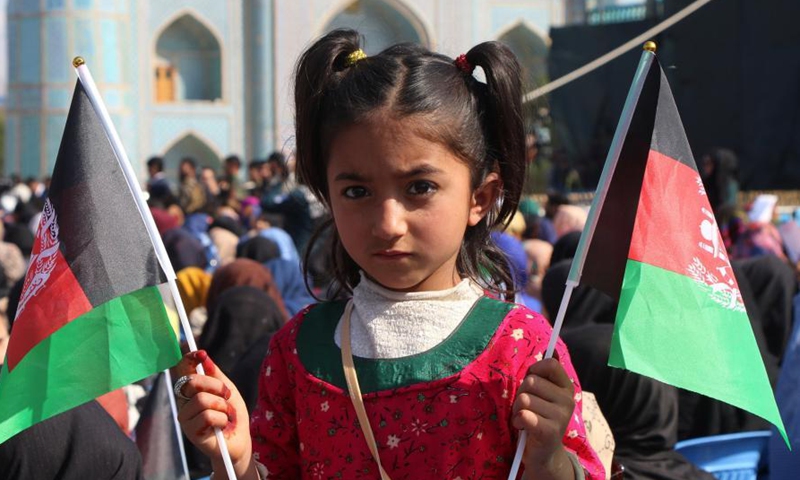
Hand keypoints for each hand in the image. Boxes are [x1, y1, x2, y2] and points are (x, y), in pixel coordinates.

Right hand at [174, 350, 256, 478]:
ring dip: (222, 406)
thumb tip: (204, 356)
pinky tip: (222, 425)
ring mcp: (185, 418)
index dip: (188, 359)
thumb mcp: (228, 390)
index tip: (200, 353)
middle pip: (192, 382)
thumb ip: (216, 374)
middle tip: (227, 395)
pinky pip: (207, 417)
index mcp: (191, 390)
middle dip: (215, 385)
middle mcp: (184, 403)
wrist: (239, 441)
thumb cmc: (232, 414)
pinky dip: (222, 419)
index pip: (182, 371)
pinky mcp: (191, 433)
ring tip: (226, 414)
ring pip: (201, 400)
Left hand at [512, 358, 575, 479]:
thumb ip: (546, 374)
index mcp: (566, 388)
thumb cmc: (540, 417)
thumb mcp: (545, 394)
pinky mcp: (549, 432)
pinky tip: (523, 427)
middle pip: (530, 382)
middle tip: (526, 407)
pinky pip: (523, 415)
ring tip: (525, 418)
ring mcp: (560, 417)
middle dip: (520, 393)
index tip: (531, 383)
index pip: (551, 365)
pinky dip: (517, 420)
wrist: (545, 453)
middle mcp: (567, 401)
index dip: (535, 369)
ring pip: (524, 399)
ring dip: (517, 409)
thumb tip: (552, 347)